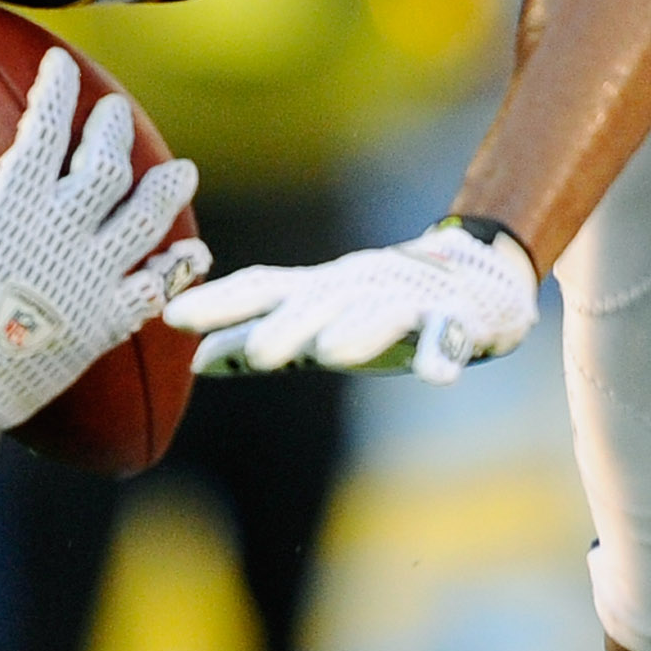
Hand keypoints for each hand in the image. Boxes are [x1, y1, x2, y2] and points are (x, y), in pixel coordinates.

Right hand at [0, 48, 208, 431]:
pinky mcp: (104, 324)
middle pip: (107, 164)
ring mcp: (86, 279)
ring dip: (168, 191)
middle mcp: (56, 234)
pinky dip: (177, 270)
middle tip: (115, 116)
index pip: (46, 126)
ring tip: (182, 172)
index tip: (59, 66)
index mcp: (6, 204)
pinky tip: (191, 254)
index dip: (57, 88)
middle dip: (113, 131)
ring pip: (146, 219)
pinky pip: (155, 290)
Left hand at [168, 218, 537, 384]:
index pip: (262, 290)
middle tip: (257, 352)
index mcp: (318, 291)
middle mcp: (356, 289)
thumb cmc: (377, 306)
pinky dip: (442, 351)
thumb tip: (194, 363)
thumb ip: (260, 336)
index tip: (173, 317)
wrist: (477, 276)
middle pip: (317, 305)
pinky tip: (438, 374)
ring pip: (380, 316)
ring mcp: (407, 301)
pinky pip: (448, 334)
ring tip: (332, 350)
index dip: (221, 302)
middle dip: (286, 326)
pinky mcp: (456, 317)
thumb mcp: (317, 318)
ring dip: (358, 331)